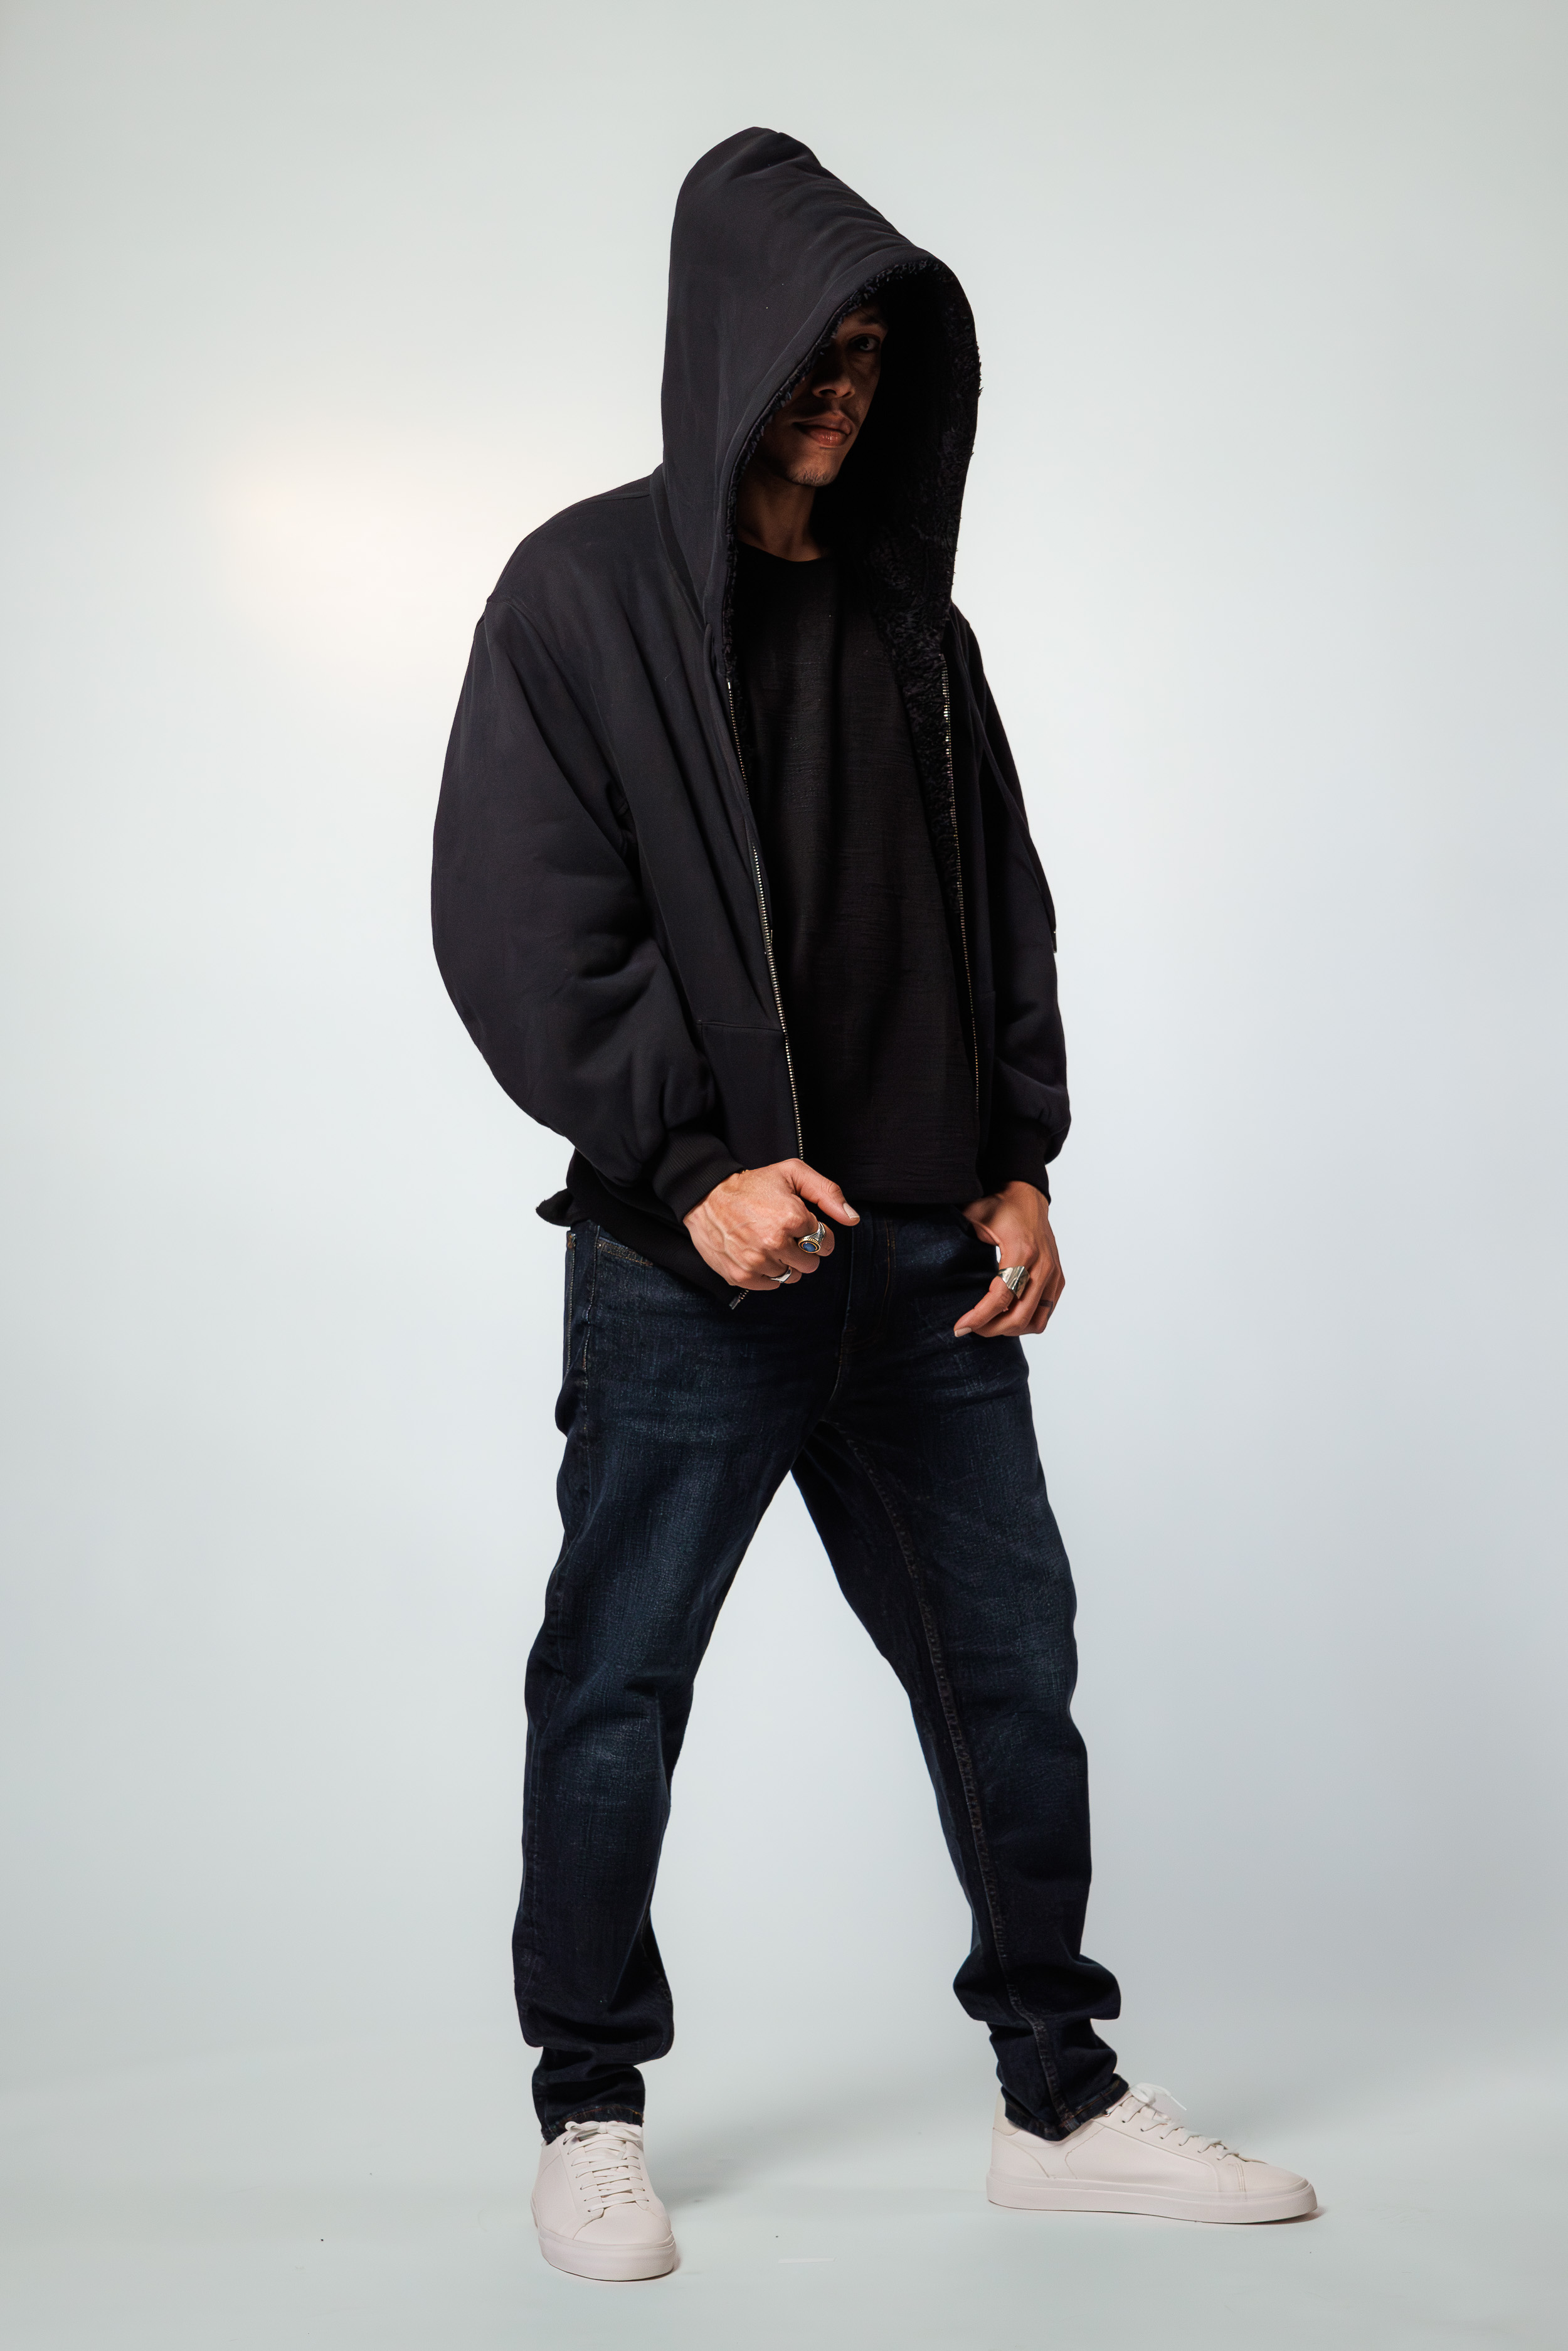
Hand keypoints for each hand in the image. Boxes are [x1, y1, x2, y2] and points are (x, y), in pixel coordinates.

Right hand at [684, 1159, 858, 1290]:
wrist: (706, 1197)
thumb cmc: (753, 1184)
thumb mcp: (793, 1173)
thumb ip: (827, 1193)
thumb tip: (852, 1219)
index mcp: (792, 1217)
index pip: (824, 1241)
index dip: (816, 1232)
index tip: (802, 1225)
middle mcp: (774, 1243)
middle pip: (811, 1264)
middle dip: (804, 1250)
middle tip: (787, 1235)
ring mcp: (756, 1262)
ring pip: (792, 1276)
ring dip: (786, 1262)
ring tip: (770, 1243)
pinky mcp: (741, 1276)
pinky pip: (771, 1285)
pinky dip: (769, 1273)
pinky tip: (758, 1253)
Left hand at [955, 1181, 1063, 1336]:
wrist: (1027, 1195)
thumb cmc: (999, 1206)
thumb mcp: (974, 1218)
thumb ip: (959, 1242)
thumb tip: (936, 1271)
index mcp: (1022, 1251)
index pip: (1000, 1297)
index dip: (979, 1317)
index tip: (960, 1327)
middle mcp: (1043, 1265)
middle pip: (1019, 1316)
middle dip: (991, 1329)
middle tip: (970, 1329)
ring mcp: (1054, 1274)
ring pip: (1035, 1321)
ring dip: (1010, 1329)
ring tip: (988, 1324)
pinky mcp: (1058, 1279)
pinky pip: (1045, 1313)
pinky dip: (1025, 1322)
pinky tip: (1005, 1315)